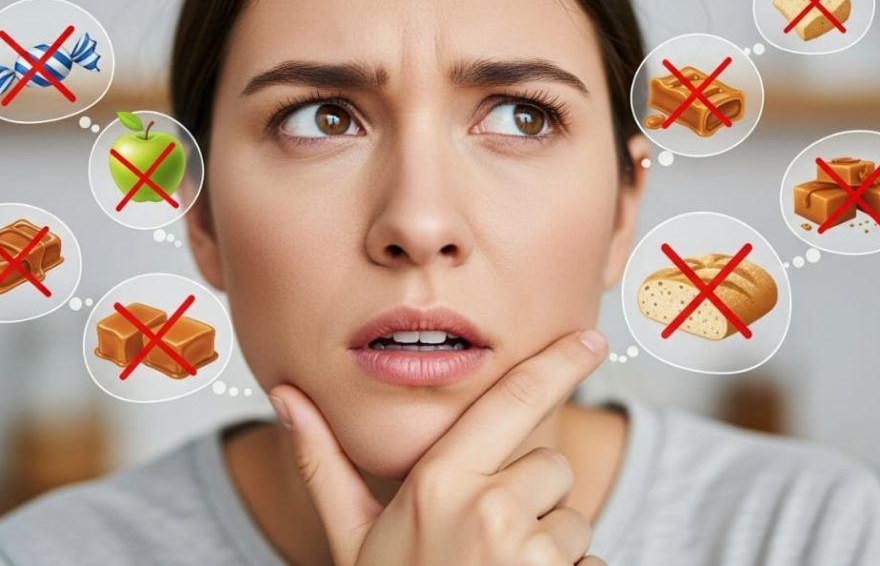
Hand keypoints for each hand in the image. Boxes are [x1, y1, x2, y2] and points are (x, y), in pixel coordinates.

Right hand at [269, 328, 608, 565]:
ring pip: (574, 520)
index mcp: (439, 481)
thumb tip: (285, 396)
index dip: (560, 362)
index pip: (514, 400)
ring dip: (551, 543)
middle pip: (551, 465)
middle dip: (534, 494)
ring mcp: (530, 554)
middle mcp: (490, 509)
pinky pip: (592, 565)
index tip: (592, 337)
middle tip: (486, 537)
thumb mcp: (351, 537)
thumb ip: (324, 463)